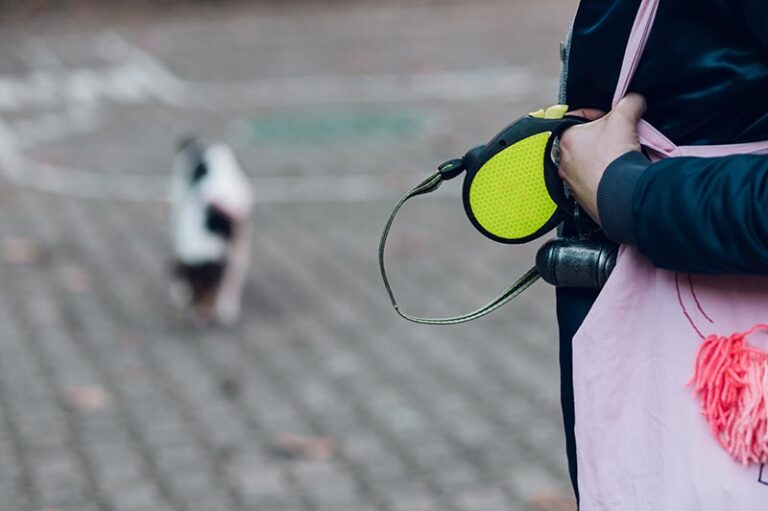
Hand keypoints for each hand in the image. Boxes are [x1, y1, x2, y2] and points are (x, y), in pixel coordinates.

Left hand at [558, 93, 646, 223]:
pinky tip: (616, 174)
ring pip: (587, 161)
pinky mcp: (580, 197)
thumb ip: (629, 102)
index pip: (577, 117)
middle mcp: (562, 161)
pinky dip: (603, 175)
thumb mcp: (624, 117)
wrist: (619, 194)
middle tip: (619, 136)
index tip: (611, 117)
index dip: (597, 113)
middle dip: (602, 136)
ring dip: (602, 157)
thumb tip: (635, 101)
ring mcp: (570, 181)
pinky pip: (591, 180)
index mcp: (565, 138)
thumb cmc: (614, 155)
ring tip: (620, 156)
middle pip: (583, 140)